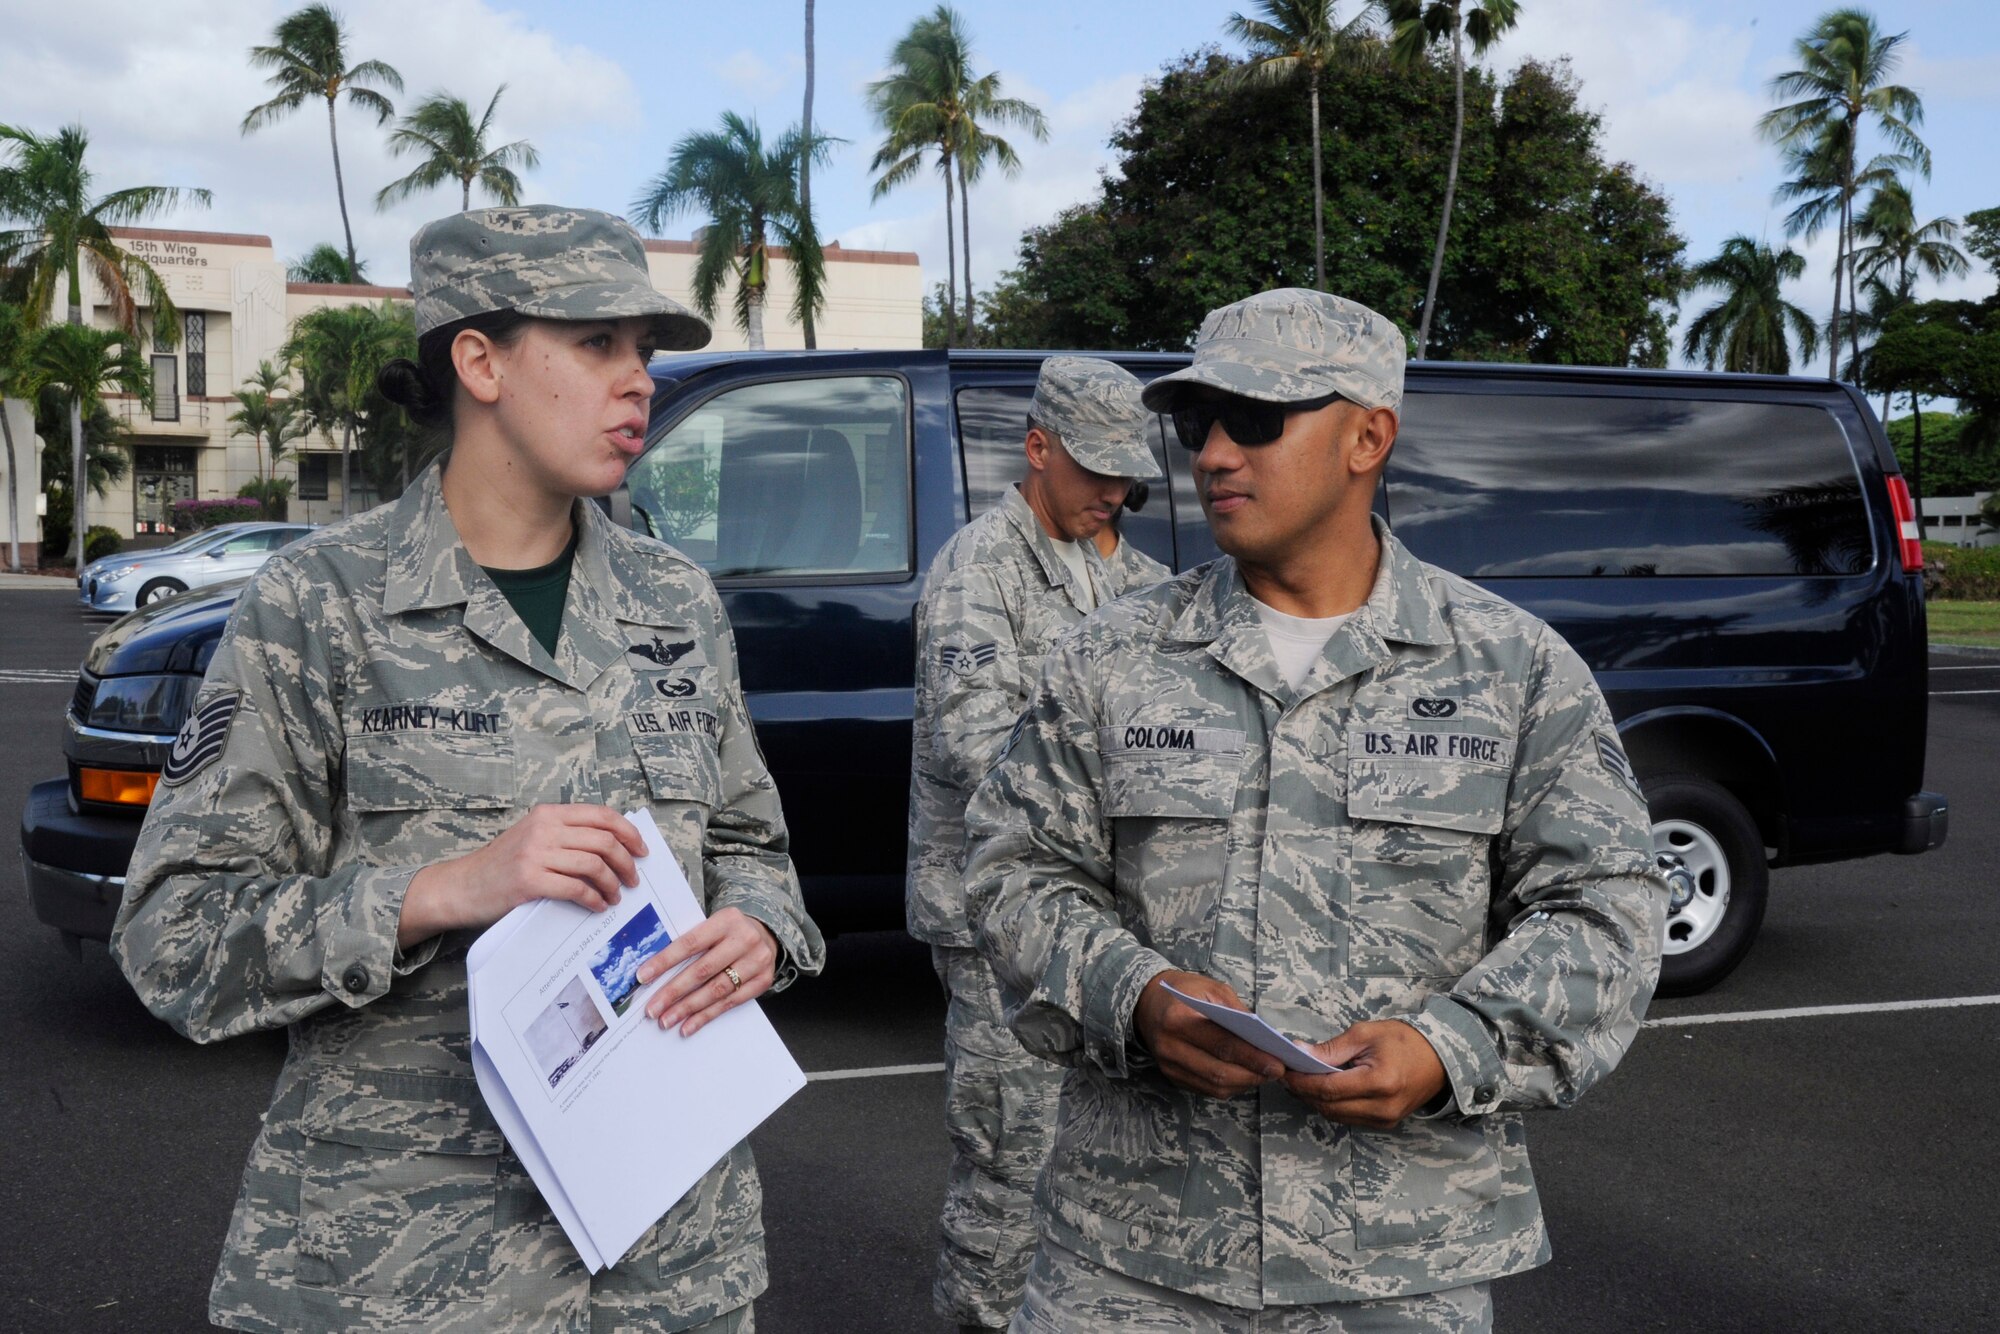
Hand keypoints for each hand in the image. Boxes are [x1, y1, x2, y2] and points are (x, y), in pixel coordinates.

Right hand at [398, 804, 645, 947]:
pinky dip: (593, 899)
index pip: (601, 815)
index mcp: (548, 813)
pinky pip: (576, 888)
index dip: (628, 832)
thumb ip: (566, 834)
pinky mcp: (529, 880)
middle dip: (626, 862)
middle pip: (604, 840)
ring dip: (612, 884)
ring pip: (594, 864)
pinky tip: (597, 906)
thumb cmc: (502, 865)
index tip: (641, 850)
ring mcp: (535, 854)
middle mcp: (544, 828)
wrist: (462, 886)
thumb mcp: (533, 836)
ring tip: (615, 897)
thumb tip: (613, 845)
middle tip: (633, 879)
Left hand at [638, 907, 778, 1036]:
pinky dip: (706, 1016)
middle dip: (673, 992)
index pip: (690, 943)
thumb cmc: (729, 932)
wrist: (767, 934)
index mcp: (726, 920)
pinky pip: (730, 1003)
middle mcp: (744, 939)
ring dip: (688, 1008)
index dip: (665, 961)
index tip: (643, 977)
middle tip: (653, 1009)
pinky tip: (689, 1025)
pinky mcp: (763, 981)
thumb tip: (654, 971)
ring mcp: (756, 961)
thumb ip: (690, 942)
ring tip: (667, 1020)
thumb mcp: (712, 926)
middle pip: (703, 970)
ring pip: (716, 990)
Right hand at [1132, 970, 1283, 1098]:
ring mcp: (1169, 1066)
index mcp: (1179, 1019)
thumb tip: (1265, 1037)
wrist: (1145, 1002)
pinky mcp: (1172, 1077)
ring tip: (1265, 1075)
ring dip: (1244, 1083)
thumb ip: (1238, 1012)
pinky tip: (1245, 1076)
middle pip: (1219, 1072)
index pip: (1222, 1045)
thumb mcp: (1211, 989)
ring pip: (1214, 1086)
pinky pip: (1206, 1088)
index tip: (1278, 1064)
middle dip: (1253, 1075)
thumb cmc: (1183, 991)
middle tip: (1277, 1072)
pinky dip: (1230, 1086)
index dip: (1253, 1057)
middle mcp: (1170, 1047)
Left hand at [1283, 1020, 1448, 1129]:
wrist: (1441, 1058)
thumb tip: (1300, 1054)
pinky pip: (1349, 1117)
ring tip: (1302, 1080)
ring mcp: (1385, 1119)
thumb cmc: (1405, 1040)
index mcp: (1380, 1082)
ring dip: (1316, 1100)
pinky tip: (1323, 1089)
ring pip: (1336, 1116)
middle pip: (1329, 1107)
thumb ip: (1331, 1048)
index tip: (1285, 1070)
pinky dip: (1332, 1105)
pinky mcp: (1385, 1123)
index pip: (1328, 1089)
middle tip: (1288, 1074)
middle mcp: (1382, 1107)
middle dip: (1304, 1092)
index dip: (1302, 1082)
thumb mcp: (1366, 1034)